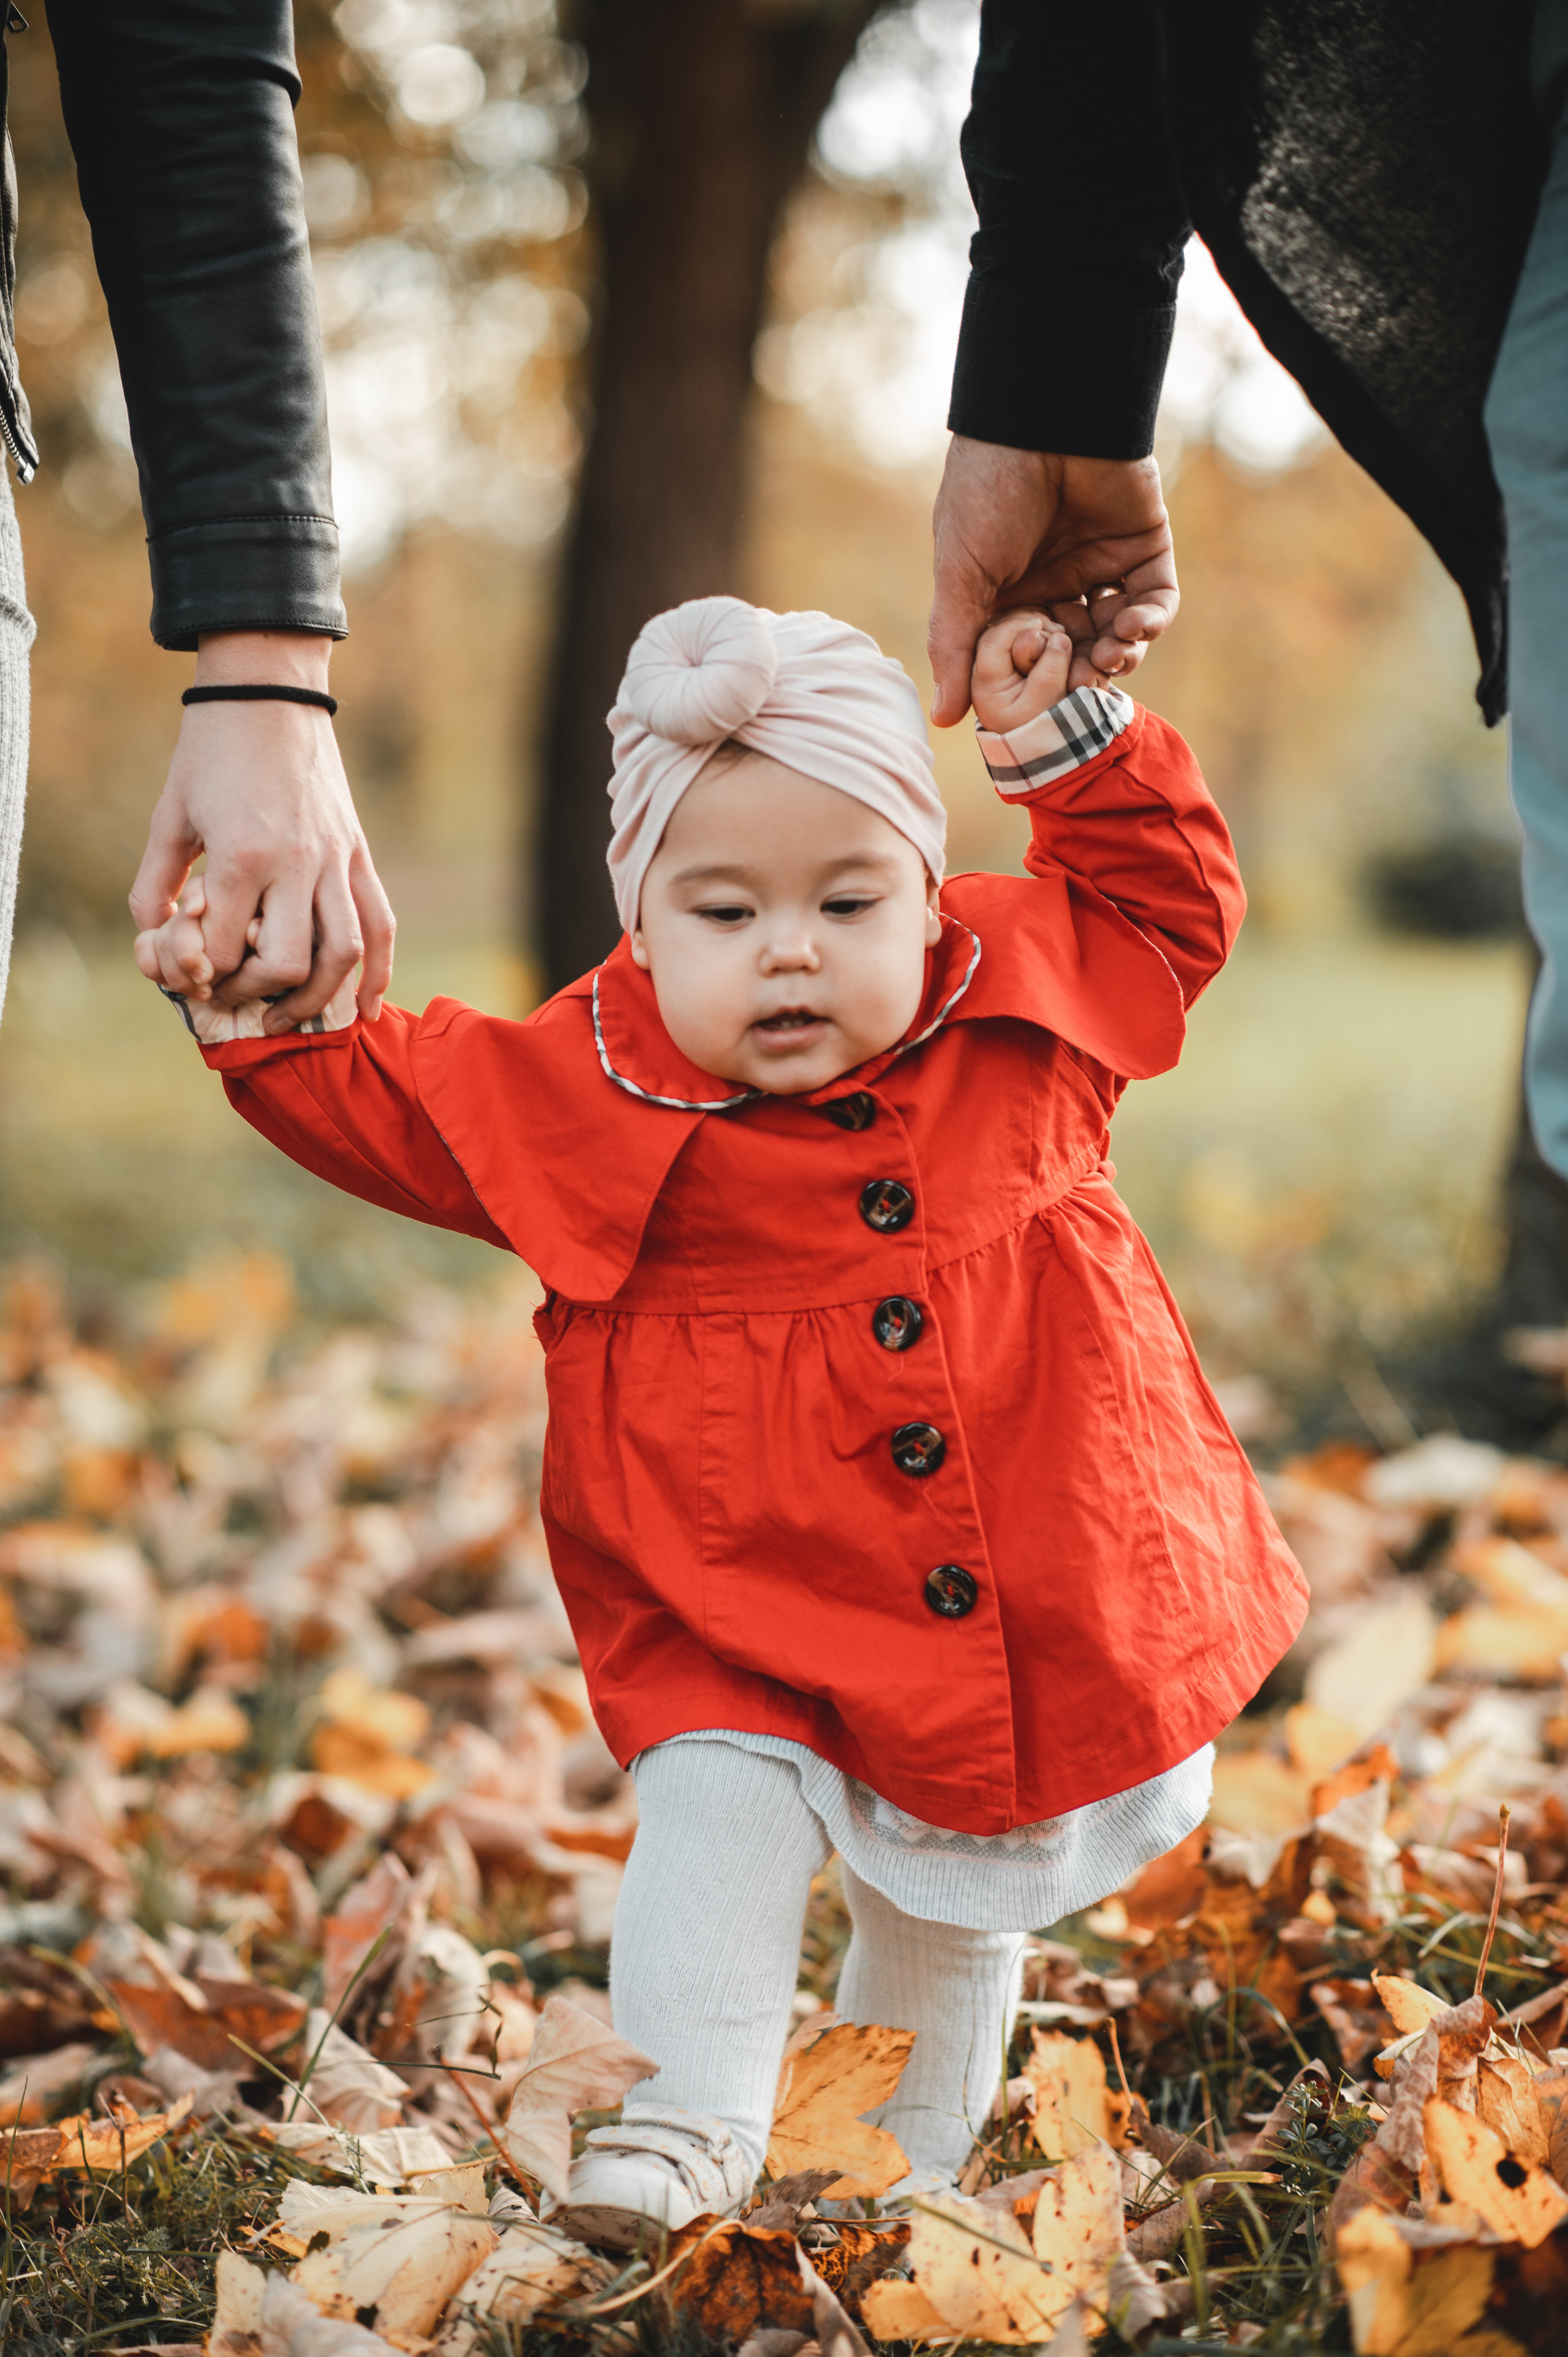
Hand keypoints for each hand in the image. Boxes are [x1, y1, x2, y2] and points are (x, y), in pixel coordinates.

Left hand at [128, 630, 394, 1034]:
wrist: (268, 690)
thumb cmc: (210, 751)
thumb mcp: (169, 814)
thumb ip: (154, 881)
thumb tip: (153, 935)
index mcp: (241, 855)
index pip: (226, 947)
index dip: (203, 972)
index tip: (192, 973)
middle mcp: (295, 864)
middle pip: (287, 964)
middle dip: (257, 993)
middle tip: (234, 997)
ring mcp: (334, 860)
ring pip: (342, 955)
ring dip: (316, 999)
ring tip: (290, 1018)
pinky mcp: (357, 852)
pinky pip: (380, 923)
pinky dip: (379, 972)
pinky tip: (368, 1007)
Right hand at [929, 440, 1178, 724]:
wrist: (1043, 420)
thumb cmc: (987, 494)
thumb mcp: (959, 577)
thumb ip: (954, 647)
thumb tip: (943, 719)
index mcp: (1007, 594)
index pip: (1026, 658)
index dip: (1034, 685)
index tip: (1037, 704)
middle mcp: (1054, 583)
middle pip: (1077, 653)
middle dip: (1082, 676)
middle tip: (1083, 689)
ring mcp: (1100, 565)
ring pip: (1118, 633)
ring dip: (1119, 655)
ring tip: (1111, 658)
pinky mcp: (1143, 546)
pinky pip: (1155, 599)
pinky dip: (1150, 621)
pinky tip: (1134, 628)